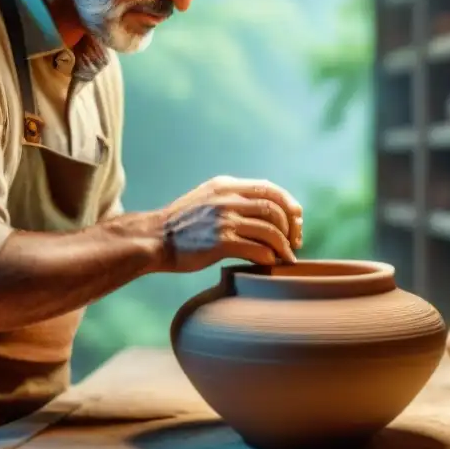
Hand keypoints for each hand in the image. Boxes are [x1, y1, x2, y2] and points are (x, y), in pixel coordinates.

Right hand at [155, 175, 303, 272]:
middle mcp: (227, 198)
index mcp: (226, 185)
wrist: (154, 239)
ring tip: (285, 257)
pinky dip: (269, 257)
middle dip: (291, 228)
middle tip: (294, 243)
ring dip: (283, 246)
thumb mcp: (207, 199)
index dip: (290, 206)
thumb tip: (266, 211)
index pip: (271, 189)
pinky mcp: (220, 242)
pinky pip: (257, 249)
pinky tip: (269, 263)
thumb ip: (233, 199)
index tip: (296, 223)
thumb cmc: (183, 225)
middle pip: (275, 209)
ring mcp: (223, 219)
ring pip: (270, 230)